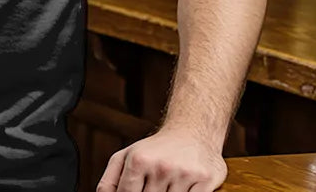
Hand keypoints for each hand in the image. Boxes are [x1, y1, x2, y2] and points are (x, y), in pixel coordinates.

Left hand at [96, 128, 226, 191]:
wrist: (192, 129)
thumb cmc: (156, 148)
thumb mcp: (127, 156)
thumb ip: (110, 180)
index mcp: (138, 160)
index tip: (138, 191)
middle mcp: (160, 166)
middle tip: (154, 184)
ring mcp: (183, 174)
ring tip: (169, 184)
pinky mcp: (205, 180)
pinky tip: (183, 186)